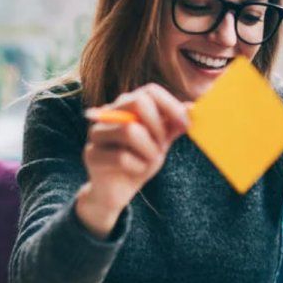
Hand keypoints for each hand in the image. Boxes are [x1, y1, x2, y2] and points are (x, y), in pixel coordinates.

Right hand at [75, 84, 188, 237]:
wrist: (116, 191)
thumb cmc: (138, 162)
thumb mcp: (160, 143)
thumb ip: (172, 125)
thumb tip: (191, 107)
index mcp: (127, 105)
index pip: (150, 91)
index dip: (172, 105)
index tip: (186, 125)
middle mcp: (109, 113)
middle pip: (137, 102)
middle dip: (157, 127)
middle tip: (161, 145)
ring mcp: (97, 133)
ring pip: (130, 130)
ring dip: (149, 150)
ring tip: (149, 161)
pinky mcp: (91, 154)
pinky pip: (121, 157)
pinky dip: (137, 167)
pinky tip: (135, 171)